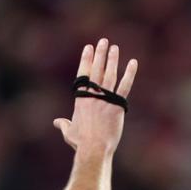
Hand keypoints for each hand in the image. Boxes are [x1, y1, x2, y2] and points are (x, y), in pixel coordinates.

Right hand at [53, 38, 138, 154]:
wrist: (93, 148)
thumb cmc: (80, 142)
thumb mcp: (69, 131)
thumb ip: (64, 124)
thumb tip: (57, 122)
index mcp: (81, 99)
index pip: (83, 74)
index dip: (86, 59)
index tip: (88, 48)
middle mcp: (92, 95)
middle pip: (97, 70)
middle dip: (100, 54)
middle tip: (103, 41)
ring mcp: (105, 99)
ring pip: (110, 74)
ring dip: (112, 59)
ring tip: (115, 47)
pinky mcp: (117, 105)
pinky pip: (125, 86)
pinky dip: (129, 74)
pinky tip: (133, 63)